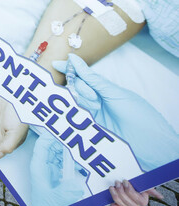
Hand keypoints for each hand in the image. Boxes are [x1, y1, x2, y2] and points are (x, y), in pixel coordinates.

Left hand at [29, 130, 85, 205]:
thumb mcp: (56, 200)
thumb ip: (65, 192)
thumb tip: (75, 185)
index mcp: (39, 168)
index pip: (42, 146)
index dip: (50, 136)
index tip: (62, 129)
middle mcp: (43, 167)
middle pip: (51, 147)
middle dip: (62, 140)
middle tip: (76, 136)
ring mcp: (50, 170)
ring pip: (58, 153)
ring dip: (68, 149)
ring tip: (80, 146)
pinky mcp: (56, 176)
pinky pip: (63, 162)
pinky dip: (71, 159)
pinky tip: (81, 161)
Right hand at [55, 54, 178, 170]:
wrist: (149, 145)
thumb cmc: (138, 115)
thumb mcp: (114, 93)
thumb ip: (92, 79)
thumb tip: (75, 60)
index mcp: (104, 89)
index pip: (82, 76)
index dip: (69, 69)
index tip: (56, 64)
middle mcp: (96, 101)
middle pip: (76, 88)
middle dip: (81, 89)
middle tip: (94, 98)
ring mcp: (91, 114)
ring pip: (75, 102)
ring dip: (82, 102)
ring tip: (97, 109)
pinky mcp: (87, 129)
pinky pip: (74, 118)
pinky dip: (73, 115)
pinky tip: (80, 114)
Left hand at [109, 180, 162, 205]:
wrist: (127, 180)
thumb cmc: (136, 181)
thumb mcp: (143, 184)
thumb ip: (151, 190)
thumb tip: (161, 197)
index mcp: (143, 200)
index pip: (138, 200)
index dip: (130, 191)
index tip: (125, 182)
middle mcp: (135, 204)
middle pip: (129, 203)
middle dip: (122, 191)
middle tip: (117, 182)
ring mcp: (127, 205)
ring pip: (121, 204)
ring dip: (115, 195)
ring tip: (112, 186)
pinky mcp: (119, 204)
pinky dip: (114, 205)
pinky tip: (112, 202)